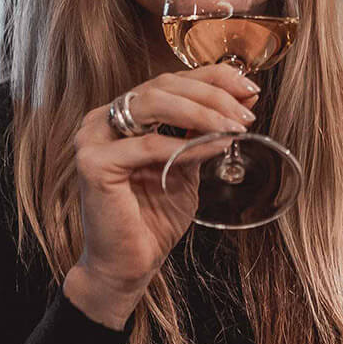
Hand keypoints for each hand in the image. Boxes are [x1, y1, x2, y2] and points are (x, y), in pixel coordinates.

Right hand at [61, 65, 259, 328]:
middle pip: (162, 86)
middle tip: (246, 112)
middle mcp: (102, 119)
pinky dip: (187, 145)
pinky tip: (218, 146)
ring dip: (202, 112)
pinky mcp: (94, 164)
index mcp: (122, 115)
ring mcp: (93, 139)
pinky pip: (149, 146)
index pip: (169, 81)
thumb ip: (199, 135)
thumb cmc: (153, 218)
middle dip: (212, 94)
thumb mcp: (185, 166)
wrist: (129, 264)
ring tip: (236, 126)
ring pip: (154, 104)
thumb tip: (238, 106)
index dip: (211, 78)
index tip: (249, 87)